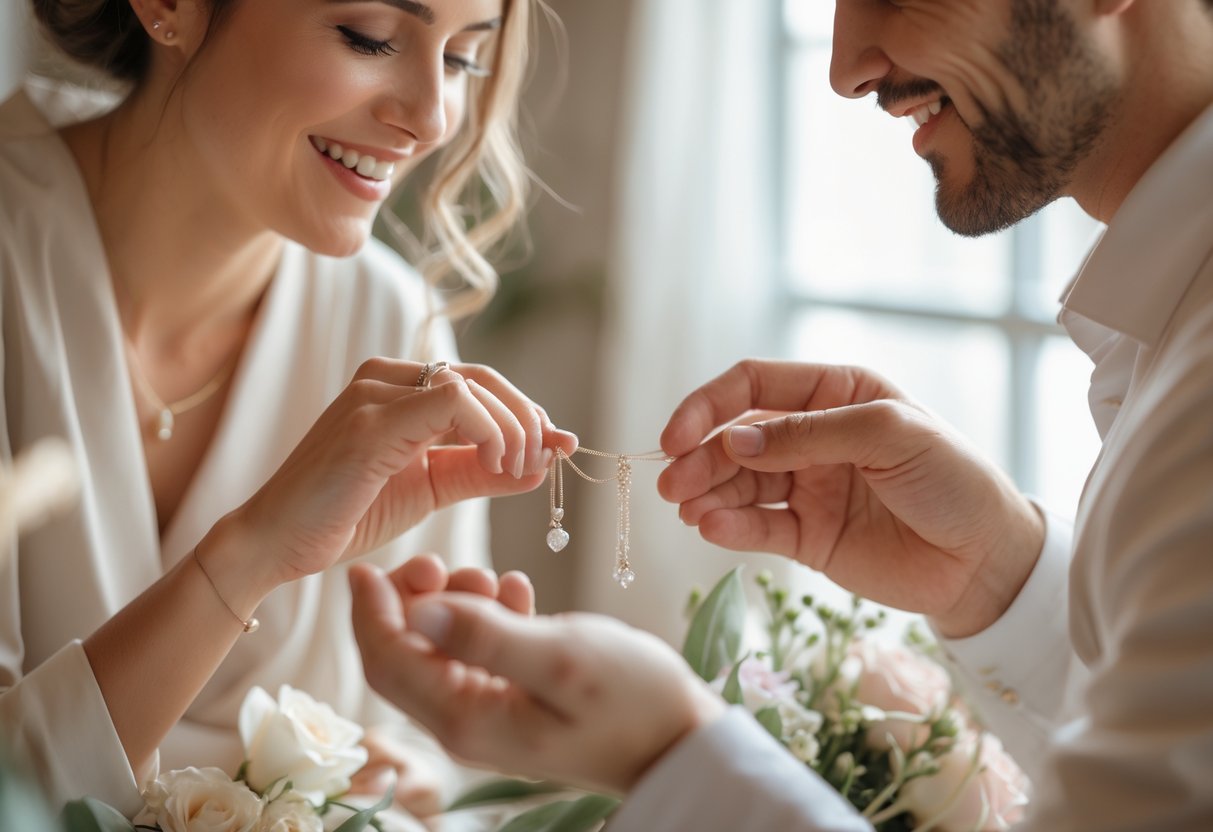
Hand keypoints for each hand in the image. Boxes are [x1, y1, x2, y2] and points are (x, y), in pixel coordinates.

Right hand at [219, 360, 576, 586]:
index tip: (561, 446)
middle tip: (548, 458)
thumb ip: (482, 472)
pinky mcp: (370, 421)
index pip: (480, 383)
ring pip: (473, 385)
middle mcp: (386, 377)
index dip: (528, 412)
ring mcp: (374, 393)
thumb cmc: (347, 513)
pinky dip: (489, 430)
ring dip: (514, 428)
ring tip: (519, 472)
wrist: (280, 543)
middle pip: (484, 378)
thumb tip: (543, 464)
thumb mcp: (431, 489)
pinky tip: (496, 463)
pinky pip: (451, 403)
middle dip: (529, 418)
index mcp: (399, 388)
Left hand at [348, 567, 725, 794]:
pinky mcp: (515, 701)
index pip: (390, 664)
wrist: (681, 739)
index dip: (370, 614)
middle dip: (407, 604)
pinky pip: (477, 654)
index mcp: (466, 719)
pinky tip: (515, 590)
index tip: (363, 566)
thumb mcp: (558, 656)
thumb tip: (419, 610)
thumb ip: (485, 634)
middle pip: (405, 659)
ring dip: (452, 606)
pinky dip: (486, 617)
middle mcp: (467, 724)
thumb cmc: (631, 699)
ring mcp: (491, 715)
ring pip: (440, 652)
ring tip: (489, 574)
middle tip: (434, 559)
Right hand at [658, 359, 1043, 636]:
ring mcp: (808, 487)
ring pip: (738, 483)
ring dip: (706, 493)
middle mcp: (813, 436)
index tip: (676, 436)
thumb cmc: (954, 480)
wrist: (988, 561)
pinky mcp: (808, 536)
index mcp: (835, 394)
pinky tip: (709, 528)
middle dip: (698, 458)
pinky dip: (729, 527)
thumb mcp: (890, 435)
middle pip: (735, 438)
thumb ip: (811, 435)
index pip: (753, 386)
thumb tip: (734, 442)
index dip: (708, 406)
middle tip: (672, 485)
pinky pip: (758, 526)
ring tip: (686, 510)